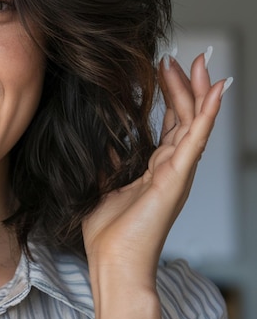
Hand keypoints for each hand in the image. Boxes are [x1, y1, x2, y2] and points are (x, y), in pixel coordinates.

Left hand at [82, 49, 231, 283]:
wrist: (112, 262)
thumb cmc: (108, 232)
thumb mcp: (102, 182)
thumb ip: (109, 158)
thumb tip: (102, 135)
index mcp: (156, 168)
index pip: (169, 124)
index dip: (169, 96)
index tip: (163, 67)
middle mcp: (172, 167)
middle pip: (185, 118)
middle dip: (187, 85)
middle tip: (188, 56)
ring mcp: (178, 172)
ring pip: (194, 122)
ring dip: (198, 91)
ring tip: (200, 62)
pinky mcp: (178, 178)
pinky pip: (196, 139)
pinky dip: (208, 113)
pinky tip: (216, 91)